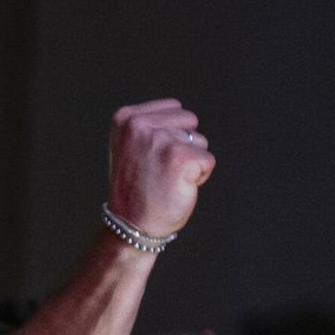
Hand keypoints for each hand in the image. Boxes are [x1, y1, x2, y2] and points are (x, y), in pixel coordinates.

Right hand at [106, 99, 214, 246]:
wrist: (131, 225)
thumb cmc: (136, 189)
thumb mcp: (131, 147)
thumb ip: (150, 126)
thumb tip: (182, 118)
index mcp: (126, 118)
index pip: (173, 109)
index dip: (170, 134)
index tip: (149, 157)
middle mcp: (139, 125)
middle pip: (189, 120)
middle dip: (183, 144)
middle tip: (159, 169)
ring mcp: (160, 141)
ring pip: (200, 140)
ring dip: (191, 161)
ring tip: (166, 179)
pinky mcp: (181, 157)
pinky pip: (208, 160)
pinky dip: (200, 177)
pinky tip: (177, 187)